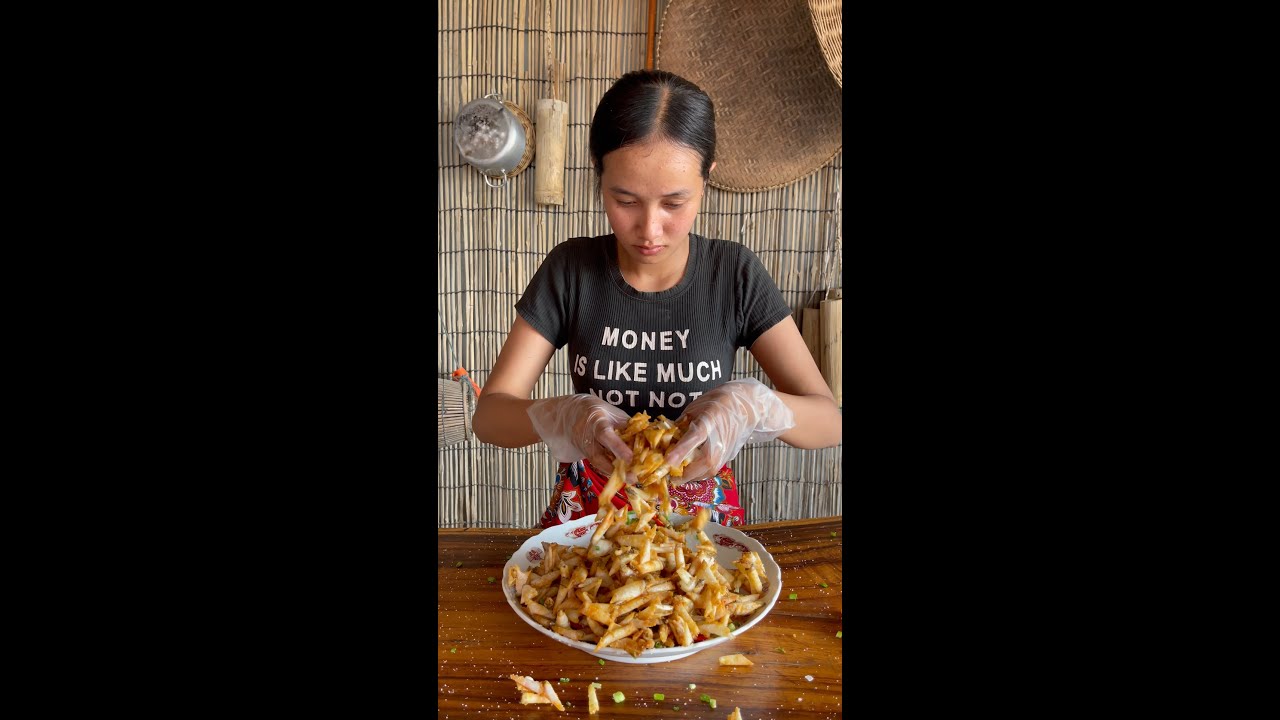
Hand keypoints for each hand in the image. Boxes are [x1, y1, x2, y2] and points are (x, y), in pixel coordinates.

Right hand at [527, 394, 633, 470]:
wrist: (565, 414)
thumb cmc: (595, 411)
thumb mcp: (611, 412)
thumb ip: (627, 425)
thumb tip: (646, 439)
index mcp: (595, 420)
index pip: (605, 435)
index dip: (617, 447)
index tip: (630, 459)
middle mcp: (586, 437)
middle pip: (598, 456)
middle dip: (616, 468)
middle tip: (633, 478)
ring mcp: (582, 449)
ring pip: (597, 464)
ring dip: (614, 473)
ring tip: (630, 479)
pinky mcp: (583, 456)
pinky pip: (598, 465)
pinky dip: (610, 470)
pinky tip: (623, 475)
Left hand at [664, 379, 795, 483]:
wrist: (744, 407)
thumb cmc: (715, 404)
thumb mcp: (694, 408)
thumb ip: (681, 425)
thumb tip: (663, 440)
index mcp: (711, 419)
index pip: (696, 436)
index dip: (681, 449)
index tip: (668, 461)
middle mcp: (721, 437)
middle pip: (704, 461)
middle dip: (684, 472)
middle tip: (668, 474)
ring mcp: (727, 449)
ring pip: (708, 470)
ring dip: (690, 475)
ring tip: (677, 472)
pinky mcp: (728, 457)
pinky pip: (711, 470)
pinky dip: (698, 473)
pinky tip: (689, 469)